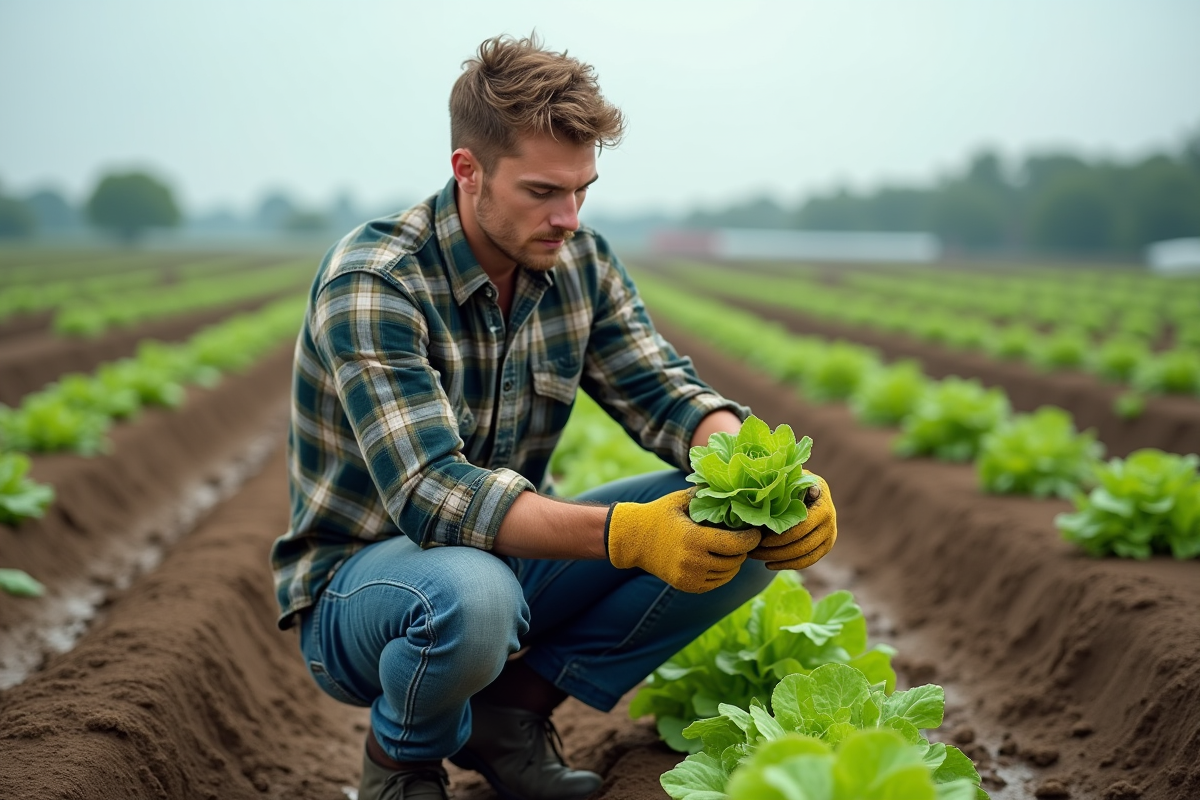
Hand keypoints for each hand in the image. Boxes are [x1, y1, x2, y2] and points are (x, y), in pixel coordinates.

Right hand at [606, 489, 761, 592]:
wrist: (631, 540)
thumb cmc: (658, 515)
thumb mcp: (680, 499)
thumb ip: (706, 493)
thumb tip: (732, 485)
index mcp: (694, 539)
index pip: (736, 544)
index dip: (751, 538)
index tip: (756, 531)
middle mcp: (693, 562)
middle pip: (735, 561)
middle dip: (744, 550)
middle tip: (745, 538)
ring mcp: (689, 577)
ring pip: (728, 574)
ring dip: (734, 562)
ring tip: (733, 548)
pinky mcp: (686, 586)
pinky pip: (716, 582)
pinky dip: (722, 573)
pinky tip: (720, 559)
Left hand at [748, 475, 835, 569]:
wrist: (811, 489)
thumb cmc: (793, 483)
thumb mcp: (790, 480)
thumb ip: (784, 486)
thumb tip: (770, 494)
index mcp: (821, 504)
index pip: (800, 528)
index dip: (778, 536)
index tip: (758, 537)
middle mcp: (830, 521)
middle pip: (801, 545)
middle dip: (775, 550)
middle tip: (753, 550)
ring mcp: (830, 535)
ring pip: (803, 556)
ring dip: (778, 559)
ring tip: (757, 556)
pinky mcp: (826, 547)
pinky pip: (807, 561)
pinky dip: (787, 565)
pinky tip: (769, 565)